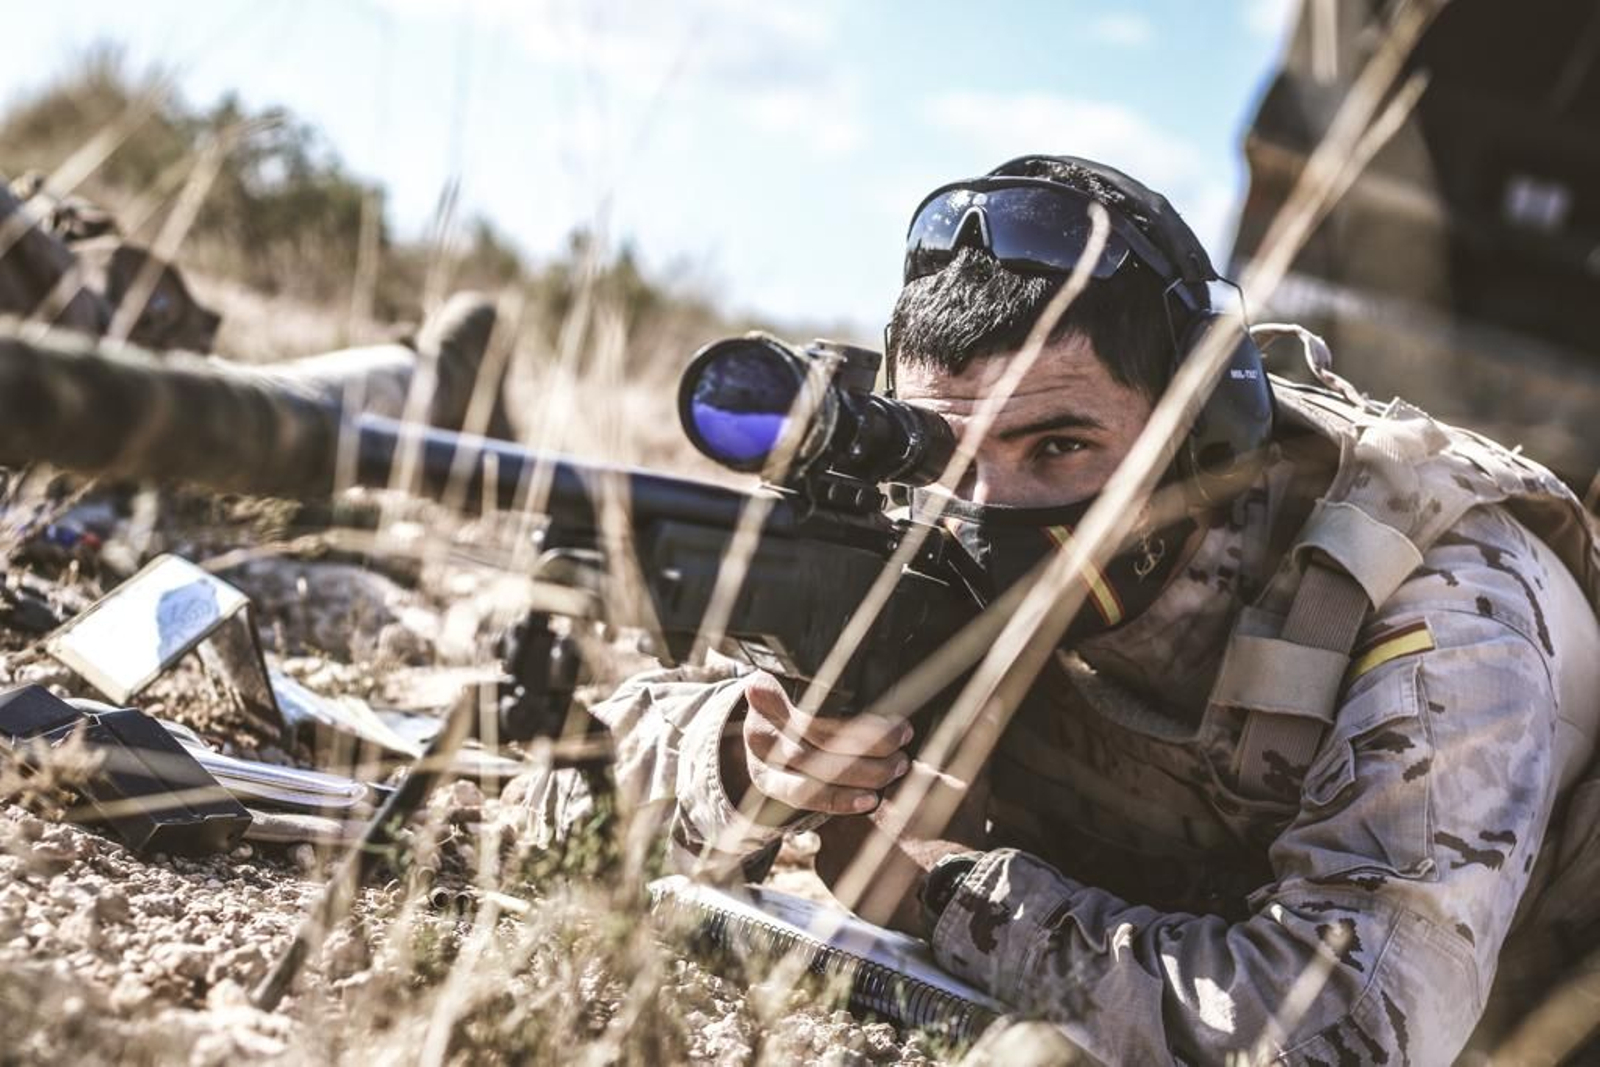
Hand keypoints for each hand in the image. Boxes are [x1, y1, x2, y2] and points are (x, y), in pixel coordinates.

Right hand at [740, 670, 913, 815]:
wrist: (754, 729)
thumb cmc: (790, 701)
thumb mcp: (800, 681)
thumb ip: (829, 685)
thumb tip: (884, 677)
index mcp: (769, 689)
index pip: (818, 702)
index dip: (860, 719)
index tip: (896, 721)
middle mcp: (761, 723)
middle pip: (822, 735)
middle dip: (872, 742)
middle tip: (903, 739)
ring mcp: (760, 756)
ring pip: (816, 768)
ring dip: (864, 772)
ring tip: (896, 766)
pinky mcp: (767, 784)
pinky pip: (805, 797)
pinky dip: (841, 800)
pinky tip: (870, 798)